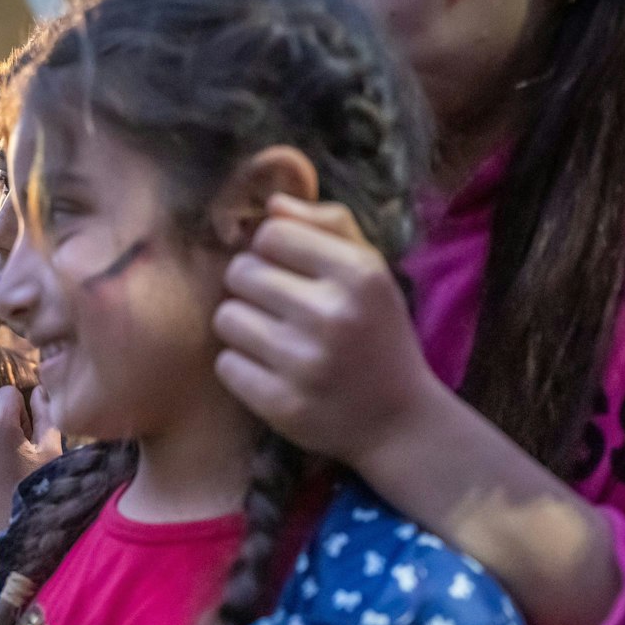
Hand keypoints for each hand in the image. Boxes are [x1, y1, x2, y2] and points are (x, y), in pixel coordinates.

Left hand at [212, 195, 445, 468]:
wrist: (398, 420)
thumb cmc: (376, 333)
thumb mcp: (370, 271)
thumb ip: (327, 225)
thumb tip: (272, 204)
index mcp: (358, 274)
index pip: (271, 233)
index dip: (269, 250)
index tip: (286, 270)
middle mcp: (332, 315)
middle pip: (239, 273)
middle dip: (251, 287)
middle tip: (277, 307)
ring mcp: (305, 363)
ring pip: (226, 317)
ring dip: (242, 326)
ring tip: (274, 339)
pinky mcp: (282, 404)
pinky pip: (225, 364)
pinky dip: (241, 366)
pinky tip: (271, 371)